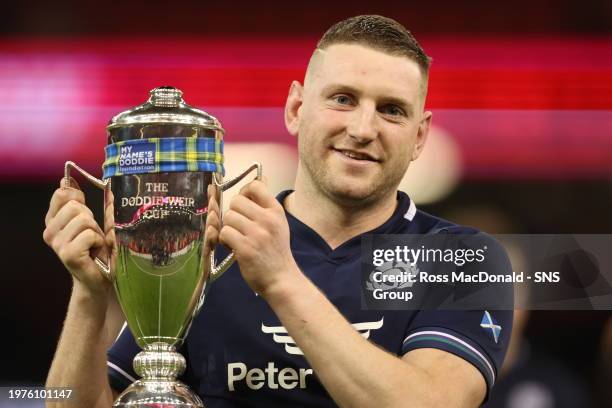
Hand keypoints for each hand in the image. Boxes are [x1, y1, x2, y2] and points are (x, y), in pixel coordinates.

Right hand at [43, 177, 111, 297]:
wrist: (100, 278)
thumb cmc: (99, 251)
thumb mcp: (99, 224)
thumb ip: (100, 206)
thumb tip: (106, 184)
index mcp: (54, 221)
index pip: (61, 194)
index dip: (77, 196)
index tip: (85, 207)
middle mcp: (51, 231)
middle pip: (75, 206)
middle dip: (91, 217)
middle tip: (92, 234)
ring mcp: (57, 243)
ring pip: (84, 219)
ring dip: (96, 231)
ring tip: (94, 244)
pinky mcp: (68, 253)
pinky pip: (89, 234)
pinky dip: (98, 241)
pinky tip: (95, 251)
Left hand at [218, 179, 299, 296]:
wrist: (281, 279)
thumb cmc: (277, 251)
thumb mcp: (278, 223)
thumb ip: (266, 204)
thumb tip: (260, 177)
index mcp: (276, 211)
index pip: (255, 186)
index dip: (244, 192)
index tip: (244, 204)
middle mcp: (267, 220)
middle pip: (236, 202)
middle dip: (233, 214)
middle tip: (239, 226)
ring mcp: (257, 234)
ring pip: (228, 217)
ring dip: (228, 228)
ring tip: (237, 238)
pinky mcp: (245, 248)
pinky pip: (224, 233)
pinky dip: (225, 240)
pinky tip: (233, 247)